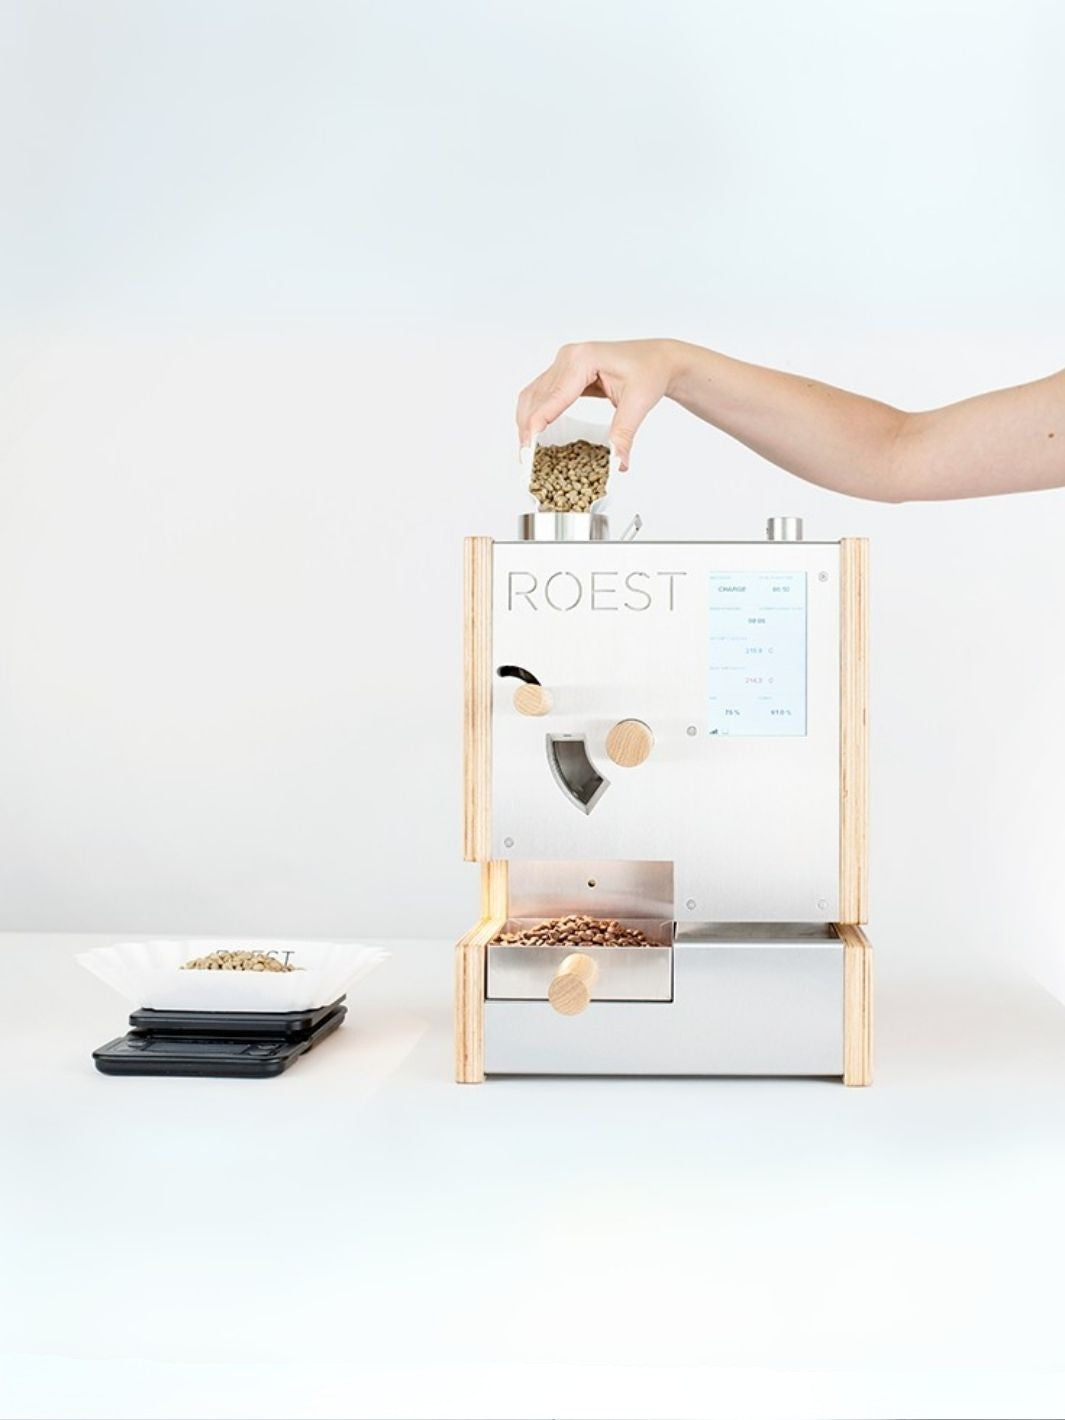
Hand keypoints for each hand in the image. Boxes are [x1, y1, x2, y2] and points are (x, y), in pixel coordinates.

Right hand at [516, 339, 682, 470]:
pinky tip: (535, 432)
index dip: (536, 424)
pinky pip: (543, 393)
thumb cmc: (650, 370)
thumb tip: (617, 462)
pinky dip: (536, 413)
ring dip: (526, 421)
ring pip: (534, 394)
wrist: (658, 359)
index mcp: (582, 360)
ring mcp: (565, 363)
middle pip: (535, 396)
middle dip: (526, 427)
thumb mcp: (638, 403)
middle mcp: (568, 357)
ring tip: (526, 448)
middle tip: (525, 457)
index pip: (551, 397)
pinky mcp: (566, 372)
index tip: (527, 447)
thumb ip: (623, 433)